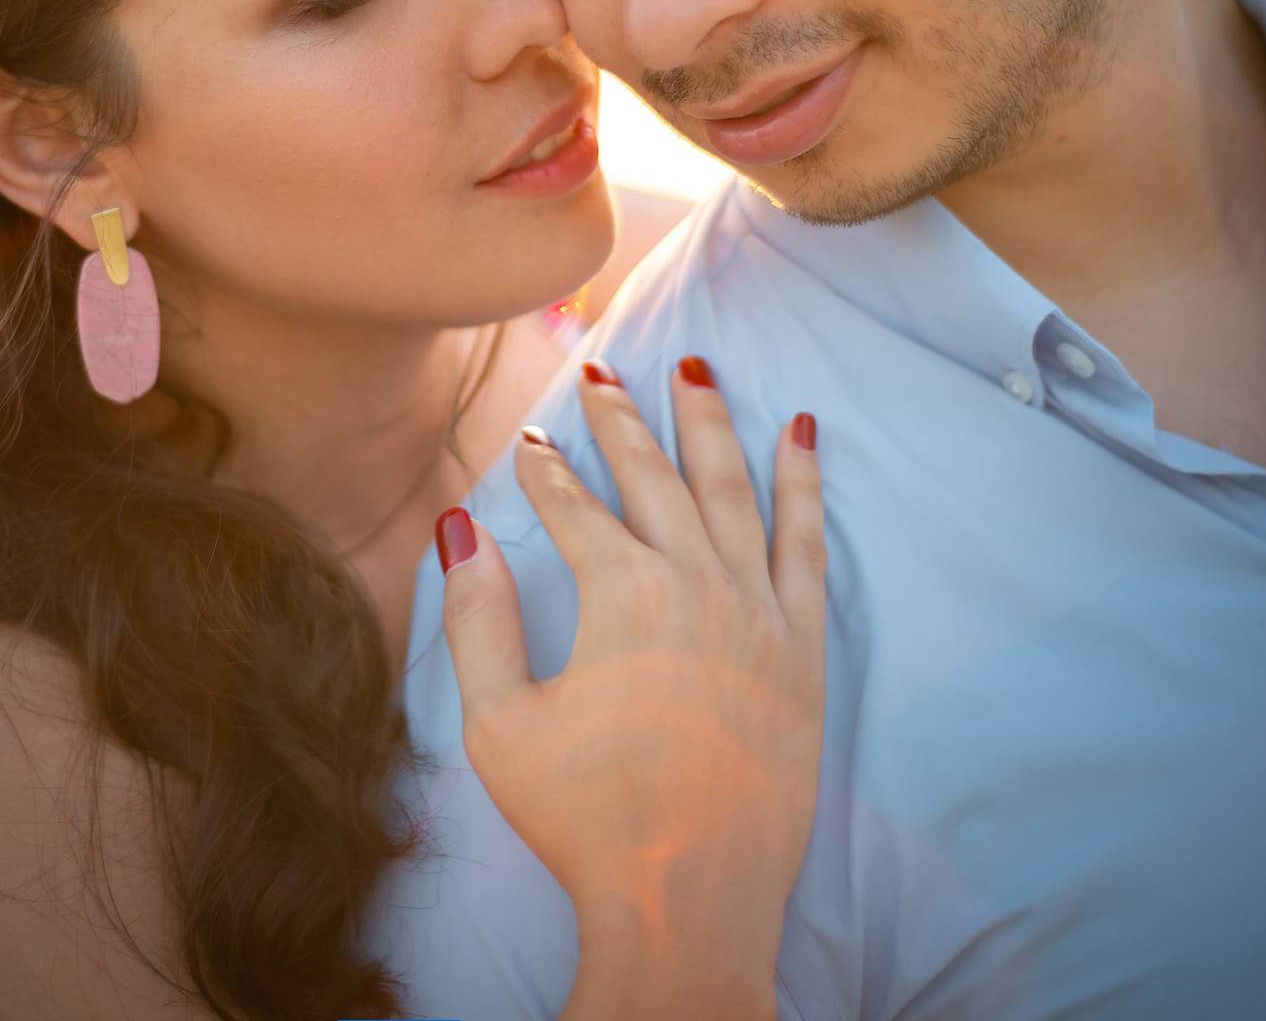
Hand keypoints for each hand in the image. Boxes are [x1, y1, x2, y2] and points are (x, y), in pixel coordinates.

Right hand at [434, 357, 824, 995]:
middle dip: (622, 419)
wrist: (689, 898)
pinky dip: (802, 482)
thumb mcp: (500, 722)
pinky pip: (806, 542)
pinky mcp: (803, 646)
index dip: (545, 471)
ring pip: (731, 489)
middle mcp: (697, 581)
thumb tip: (459, 529)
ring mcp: (759, 610)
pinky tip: (799, 434)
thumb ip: (476, 619)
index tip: (530, 442)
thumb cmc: (585, 818)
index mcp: (621, 592)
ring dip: (708, 423)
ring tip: (694, 366)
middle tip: (600, 372)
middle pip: (653, 476)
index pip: (573, 506)